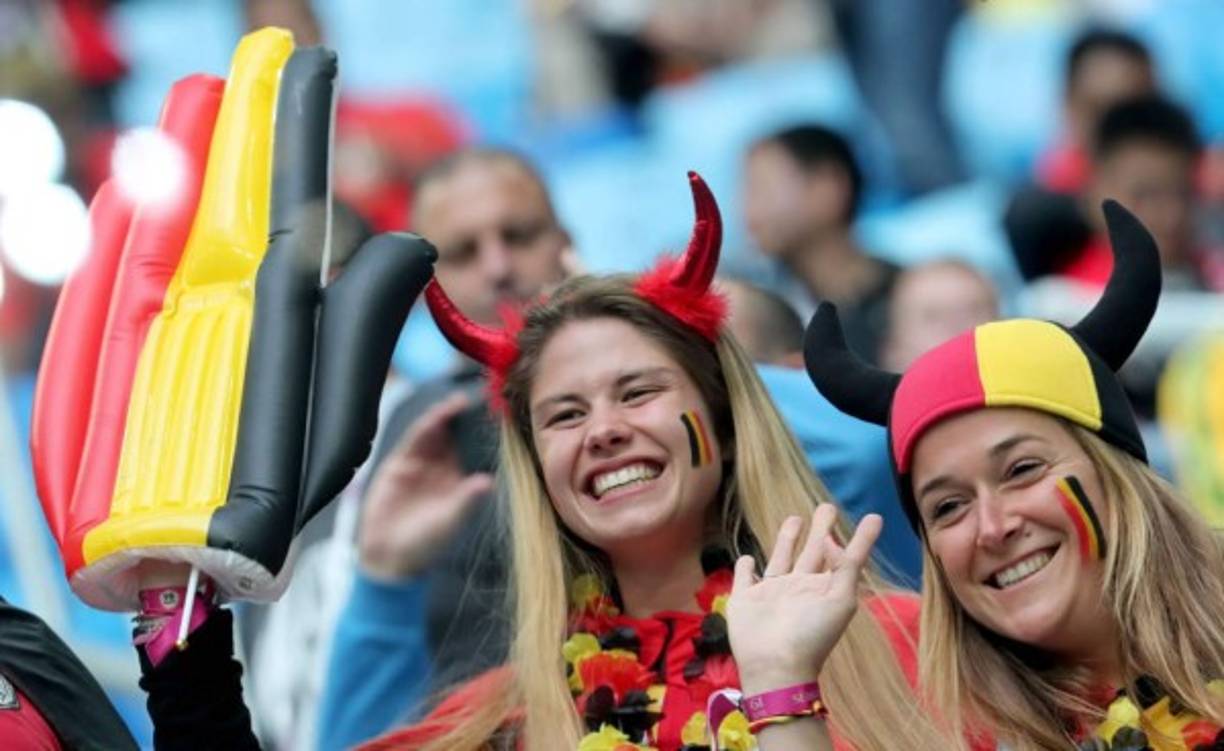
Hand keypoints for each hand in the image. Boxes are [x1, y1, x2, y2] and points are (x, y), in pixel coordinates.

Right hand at [358, 393, 494, 579]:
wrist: (390, 556)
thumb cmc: (426, 543)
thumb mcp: (450, 521)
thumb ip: (466, 500)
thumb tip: (487, 483)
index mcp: (458, 481)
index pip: (472, 451)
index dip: (481, 434)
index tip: (496, 418)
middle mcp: (441, 469)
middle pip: (455, 437)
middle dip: (464, 418)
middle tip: (478, 400)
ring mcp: (420, 465)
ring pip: (435, 434)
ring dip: (444, 417)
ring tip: (458, 403)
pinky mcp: (399, 465)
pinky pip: (413, 441)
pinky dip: (424, 427)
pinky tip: (435, 417)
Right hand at [726, 505, 881, 694]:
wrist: (775, 664)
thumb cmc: (812, 635)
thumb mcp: (841, 600)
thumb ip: (846, 566)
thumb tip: (836, 539)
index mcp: (823, 588)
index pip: (842, 557)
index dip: (856, 540)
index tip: (871, 518)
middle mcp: (799, 587)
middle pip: (812, 552)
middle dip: (819, 530)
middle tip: (826, 507)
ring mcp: (771, 592)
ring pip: (780, 558)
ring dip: (787, 539)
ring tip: (794, 518)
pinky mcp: (744, 598)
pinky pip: (745, 577)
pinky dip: (745, 567)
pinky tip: (748, 559)